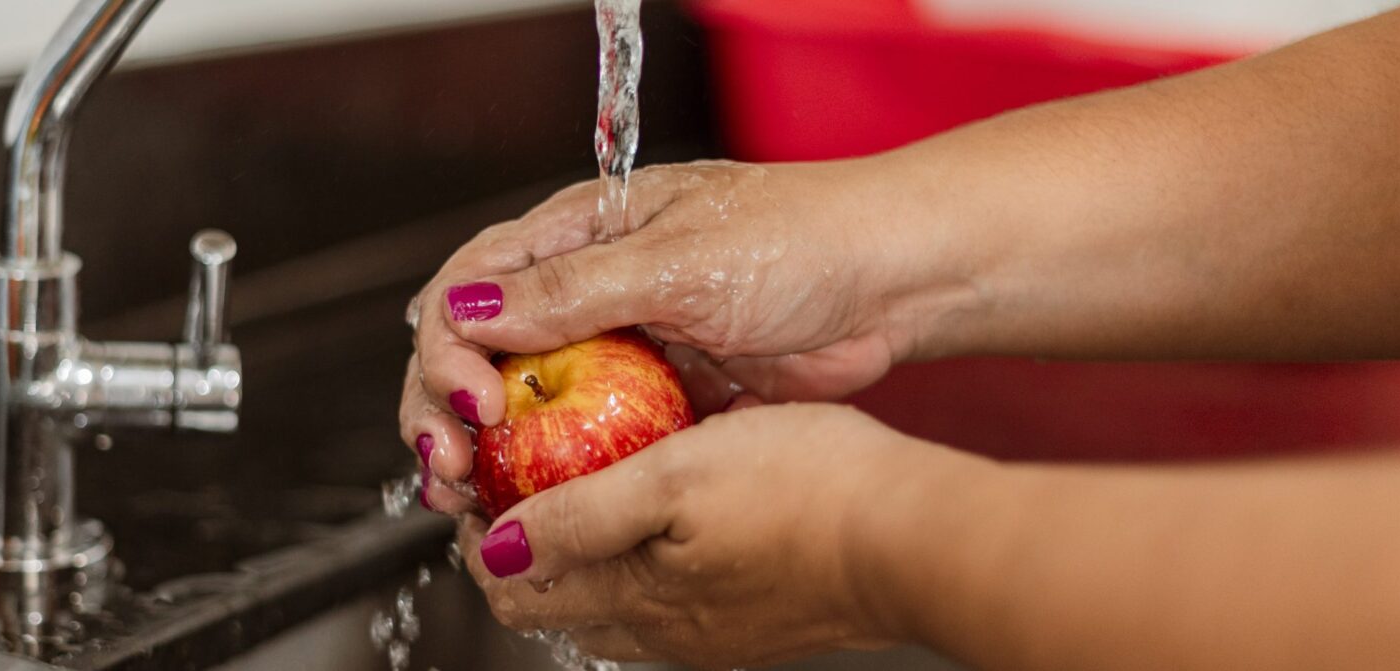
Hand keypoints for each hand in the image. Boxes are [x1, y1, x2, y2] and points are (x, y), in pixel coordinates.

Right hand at [399, 160, 968, 513]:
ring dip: (487, 455)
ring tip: (468, 500)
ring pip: (522, 408)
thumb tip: (468, 309)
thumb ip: (570, 291)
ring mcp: (616, 351)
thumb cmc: (799, 239)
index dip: (449, 347)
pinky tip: (533, 511)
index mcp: (575, 233)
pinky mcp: (652, 403)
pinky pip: (582, 445)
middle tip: (450, 469)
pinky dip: (550, 478)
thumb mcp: (676, 260)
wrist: (891, 283)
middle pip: (477, 354)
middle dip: (445, 412)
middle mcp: (582, 291)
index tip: (474, 401)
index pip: (470, 286)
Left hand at [452, 403, 985, 667]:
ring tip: (588, 478)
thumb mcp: (673, 476)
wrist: (920, 536)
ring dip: (583, 546)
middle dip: (523, 540)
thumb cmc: (809, 492)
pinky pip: (672, 592)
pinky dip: (644, 551)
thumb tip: (496, 547)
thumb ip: (577, 517)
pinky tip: (671, 503)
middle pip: (557, 599)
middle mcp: (666, 631)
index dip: (480, 531)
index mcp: (634, 598)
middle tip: (522, 473)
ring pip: (614, 598)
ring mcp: (714, 631)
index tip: (479, 473)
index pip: (514, 588)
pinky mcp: (757, 617)